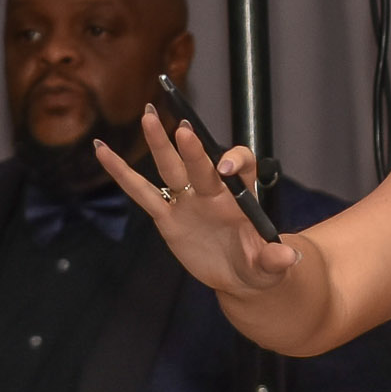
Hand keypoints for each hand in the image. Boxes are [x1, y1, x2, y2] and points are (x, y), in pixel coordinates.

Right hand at [94, 105, 301, 294]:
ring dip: (159, 143)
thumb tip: (288, 256)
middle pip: (200, 164)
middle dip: (192, 149)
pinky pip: (141, 191)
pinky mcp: (167, 216)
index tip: (224, 170)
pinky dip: (120, 172)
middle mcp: (212, 193)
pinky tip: (102, 150)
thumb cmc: (259, 267)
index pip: (241, 167)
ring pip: (170, 168)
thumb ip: (275, 259)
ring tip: (148, 114)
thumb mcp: (270, 268)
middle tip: (184, 128)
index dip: (234, 163)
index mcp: (241, 199)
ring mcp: (188, 202)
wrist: (239, 276)